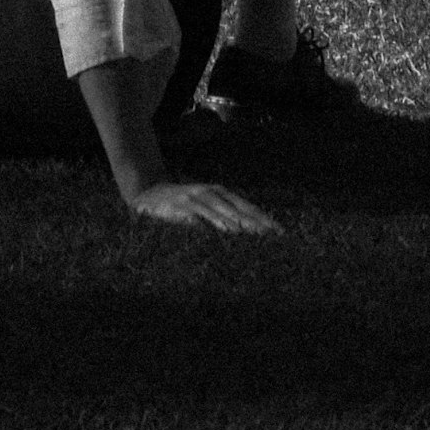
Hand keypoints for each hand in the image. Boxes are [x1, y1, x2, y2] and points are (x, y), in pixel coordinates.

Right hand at [125, 179, 278, 234]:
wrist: (148, 194)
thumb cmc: (182, 205)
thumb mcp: (205, 207)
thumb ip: (223, 217)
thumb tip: (249, 232)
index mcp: (220, 194)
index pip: (247, 207)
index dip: (264, 219)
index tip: (281, 233)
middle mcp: (210, 193)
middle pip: (238, 209)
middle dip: (257, 223)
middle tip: (273, 237)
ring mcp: (195, 198)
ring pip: (220, 211)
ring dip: (237, 223)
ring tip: (252, 235)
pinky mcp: (179, 206)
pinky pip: (198, 216)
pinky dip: (209, 223)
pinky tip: (219, 233)